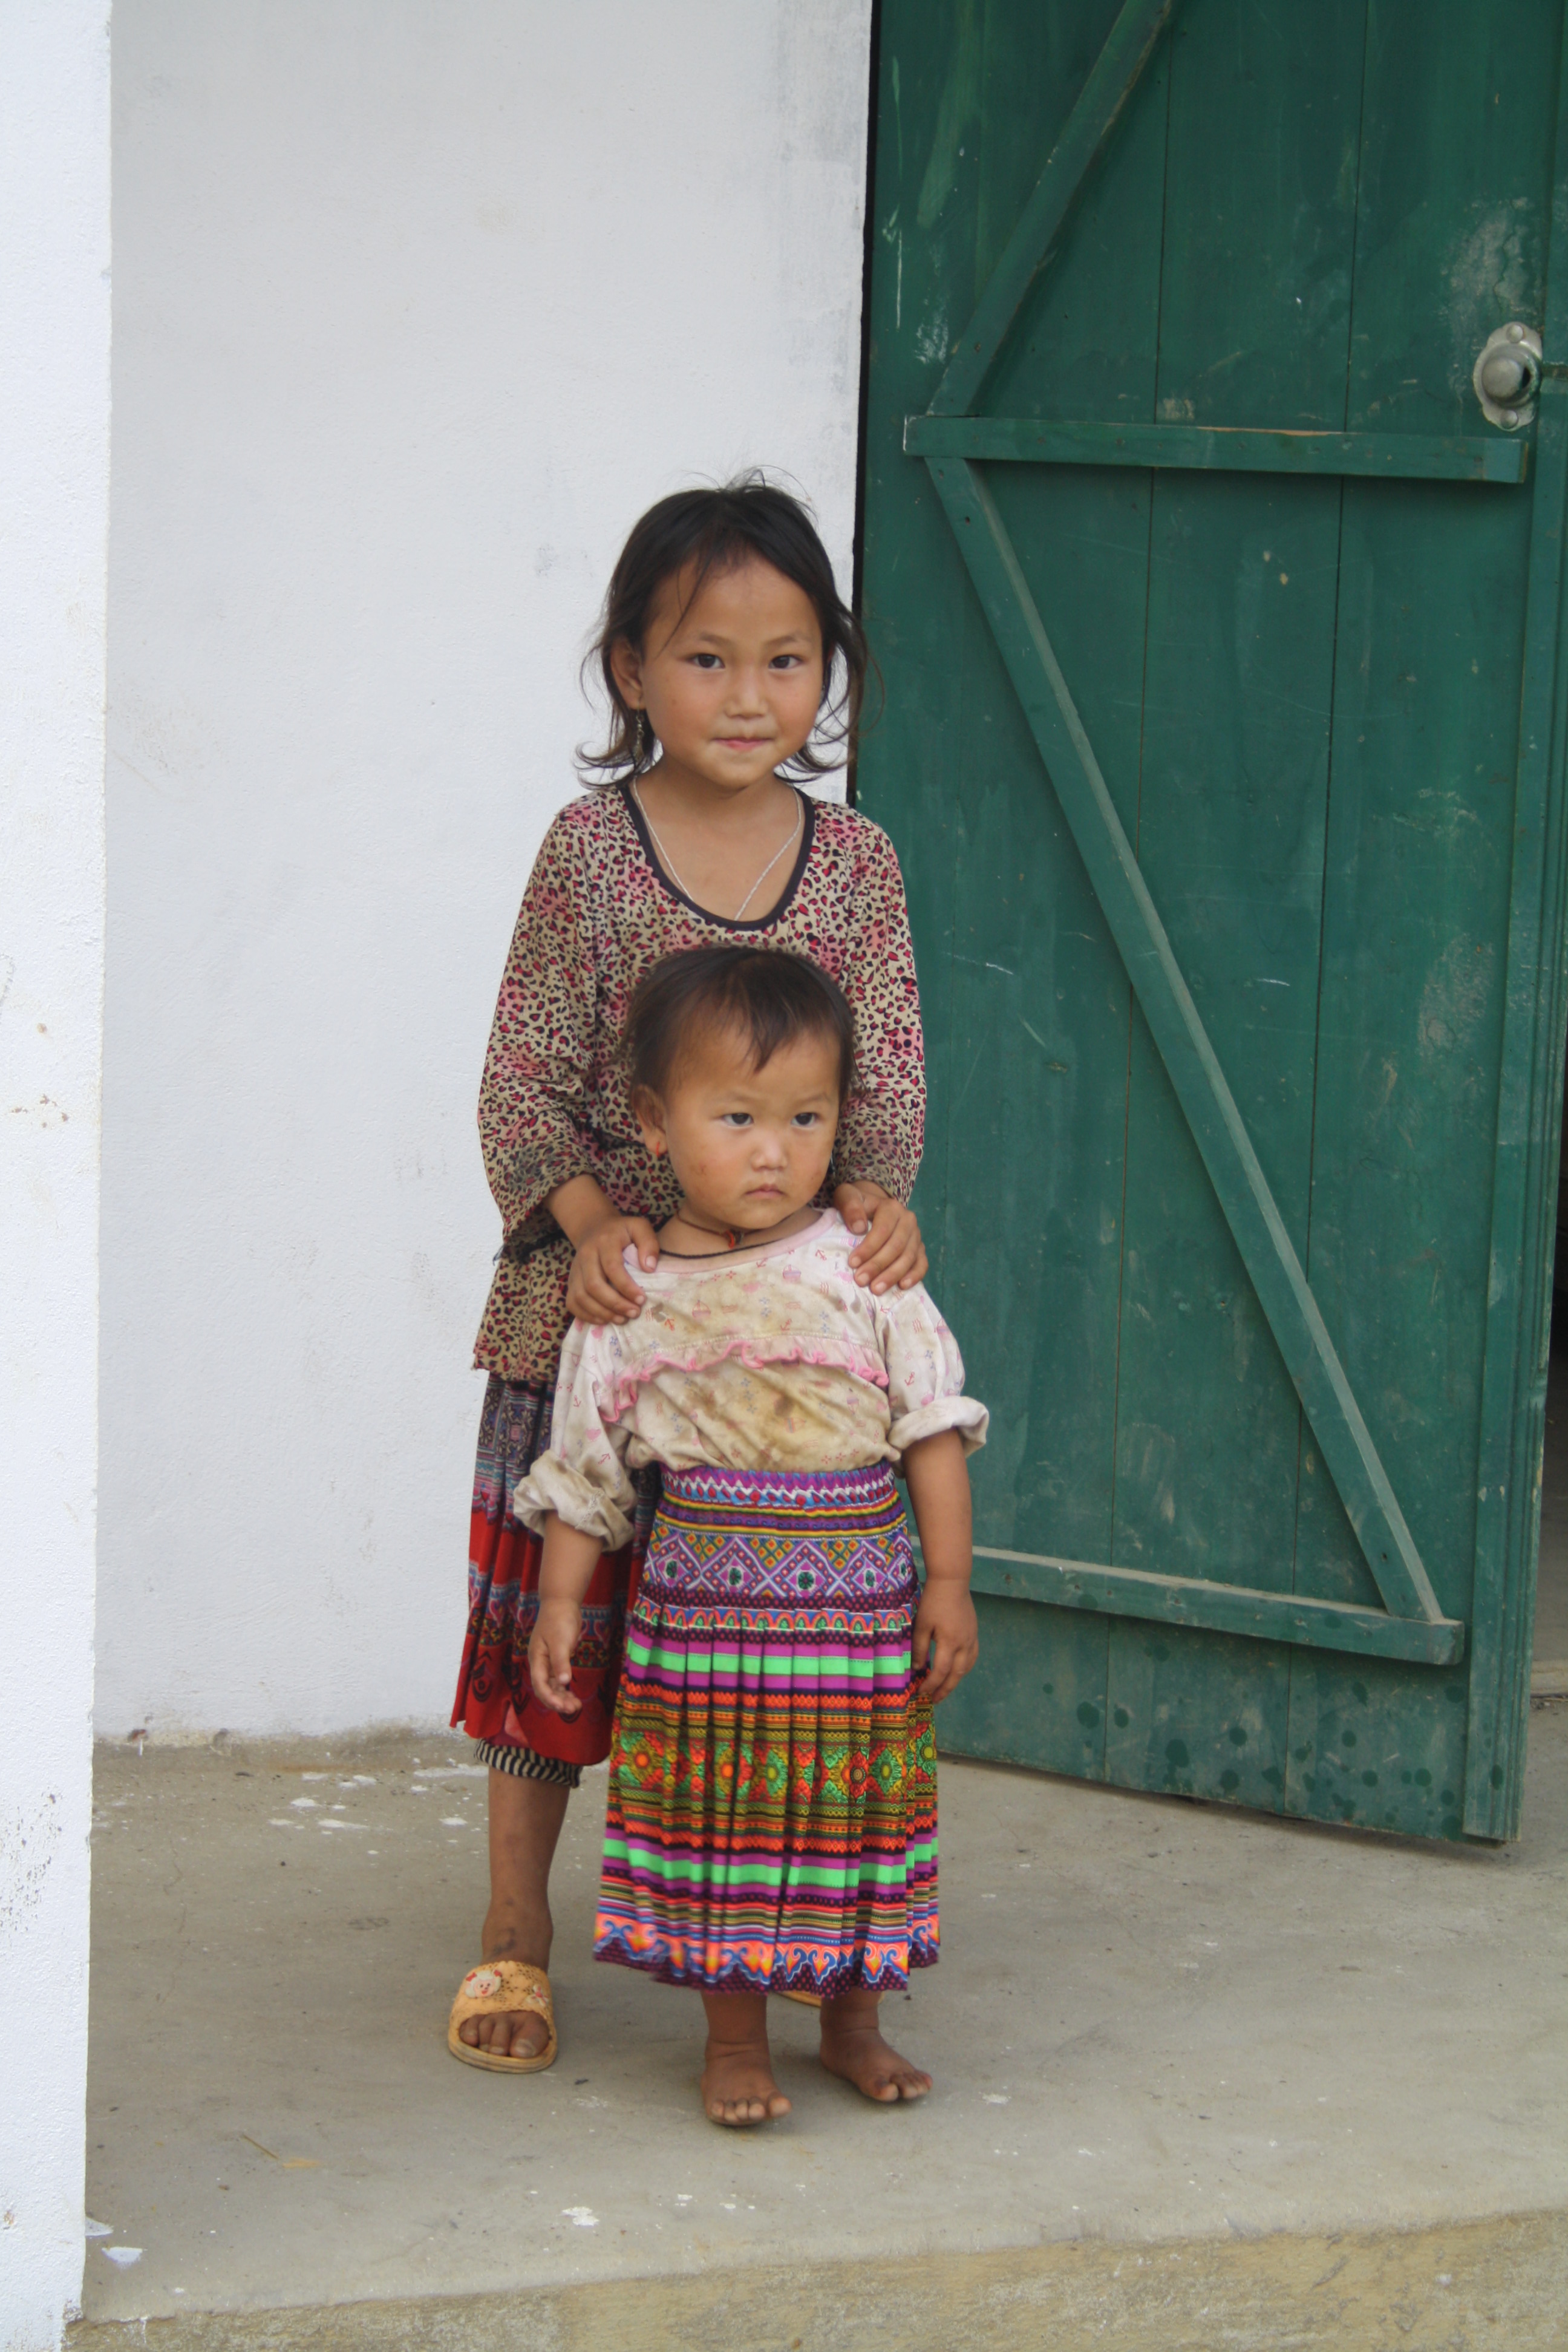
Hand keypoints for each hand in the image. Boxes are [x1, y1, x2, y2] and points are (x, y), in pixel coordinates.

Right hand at [529, 1598, 583, 1715]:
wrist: (561, 1603)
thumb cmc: (559, 1620)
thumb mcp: (560, 1641)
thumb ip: (561, 1662)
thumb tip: (563, 1682)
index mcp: (537, 1659)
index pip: (540, 1685)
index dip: (550, 1698)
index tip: (562, 1707)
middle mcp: (540, 1663)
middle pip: (545, 1689)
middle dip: (557, 1701)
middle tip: (573, 1710)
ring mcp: (548, 1662)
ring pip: (552, 1686)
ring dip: (562, 1697)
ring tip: (576, 1707)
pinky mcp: (557, 1660)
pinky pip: (558, 1679)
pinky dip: (565, 1688)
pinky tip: (573, 1696)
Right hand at [564, 1210, 659, 1324]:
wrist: (594, 1228)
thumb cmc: (622, 1232)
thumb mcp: (639, 1227)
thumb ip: (648, 1243)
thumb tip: (649, 1268)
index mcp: (604, 1242)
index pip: (612, 1267)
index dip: (626, 1287)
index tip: (641, 1299)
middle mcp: (585, 1255)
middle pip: (593, 1285)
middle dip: (615, 1303)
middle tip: (634, 1313)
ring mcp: (575, 1270)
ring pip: (581, 1297)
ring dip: (602, 1312)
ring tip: (622, 1319)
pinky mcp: (571, 1281)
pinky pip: (572, 1303)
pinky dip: (586, 1315)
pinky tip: (604, 1320)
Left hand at [835, 1181, 926, 1294]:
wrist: (872, 1206)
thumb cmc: (857, 1205)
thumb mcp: (847, 1196)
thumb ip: (850, 1206)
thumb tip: (859, 1227)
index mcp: (891, 1208)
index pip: (883, 1230)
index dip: (868, 1248)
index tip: (852, 1263)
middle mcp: (908, 1220)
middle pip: (896, 1246)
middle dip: (878, 1265)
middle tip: (861, 1280)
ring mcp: (916, 1236)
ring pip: (909, 1258)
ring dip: (892, 1275)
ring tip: (876, 1289)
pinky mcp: (920, 1249)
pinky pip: (922, 1264)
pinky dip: (914, 1276)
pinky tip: (902, 1286)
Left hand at [911, 1578, 977, 1705]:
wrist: (952, 1581)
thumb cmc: (933, 1601)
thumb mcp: (921, 1624)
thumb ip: (919, 1648)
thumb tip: (917, 1669)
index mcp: (950, 1642)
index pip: (940, 1672)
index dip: (930, 1685)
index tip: (920, 1692)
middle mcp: (964, 1644)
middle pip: (956, 1674)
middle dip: (945, 1689)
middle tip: (934, 1700)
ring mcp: (972, 1639)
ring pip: (967, 1667)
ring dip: (955, 1681)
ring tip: (944, 1689)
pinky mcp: (974, 1633)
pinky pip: (972, 1657)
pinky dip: (964, 1668)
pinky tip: (957, 1671)